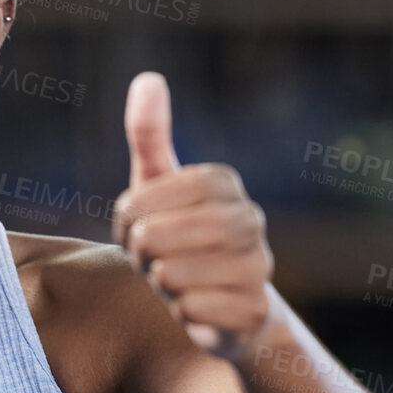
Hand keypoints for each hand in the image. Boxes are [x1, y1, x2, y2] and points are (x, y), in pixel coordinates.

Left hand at [111, 71, 274, 362]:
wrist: (224, 309)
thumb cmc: (179, 240)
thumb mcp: (156, 187)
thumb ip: (149, 136)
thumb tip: (148, 78)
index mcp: (224, 183)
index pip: (147, 196)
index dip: (134, 215)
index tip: (136, 225)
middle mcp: (250, 219)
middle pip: (159, 236)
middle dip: (141, 253)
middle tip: (150, 258)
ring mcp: (259, 265)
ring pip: (173, 275)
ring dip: (159, 284)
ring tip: (172, 281)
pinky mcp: (254, 310)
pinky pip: (192, 311)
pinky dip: (181, 314)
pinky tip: (193, 308)